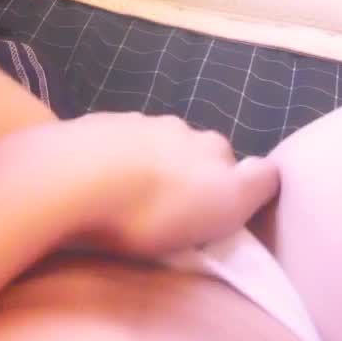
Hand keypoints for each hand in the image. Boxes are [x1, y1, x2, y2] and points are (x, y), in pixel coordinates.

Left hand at [67, 112, 279, 256]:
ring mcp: (133, 124)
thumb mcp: (225, 202)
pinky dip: (111, 164)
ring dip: (147, 168)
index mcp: (210, 146)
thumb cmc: (155, 205)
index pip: (234, 162)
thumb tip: (268, 169)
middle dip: (185, 176)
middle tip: (168, 215)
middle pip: (191, 152)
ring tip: (128, 203)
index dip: (228, 188)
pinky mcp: (92, 130)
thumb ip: (256, 183)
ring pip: (151, 146)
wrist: (73, 178)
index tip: (210, 217)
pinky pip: (111, 147)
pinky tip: (96, 189)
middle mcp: (177, 127)